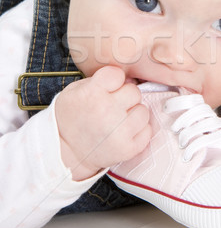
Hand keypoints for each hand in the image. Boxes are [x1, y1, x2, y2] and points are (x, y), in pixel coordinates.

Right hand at [55, 66, 150, 180]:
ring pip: (143, 111)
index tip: (109, 87)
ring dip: (133, 114)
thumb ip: (100, 80)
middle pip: (134, 92)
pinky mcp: (128, 149)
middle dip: (126, 97)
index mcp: (92, 94)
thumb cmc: (72, 118)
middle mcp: (107, 111)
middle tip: (114, 106)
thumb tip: (128, 79)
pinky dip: (138, 131)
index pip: (117, 74)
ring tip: (119, 120)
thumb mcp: (74, 91)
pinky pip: (147, 130)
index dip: (114, 80)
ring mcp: (119, 132)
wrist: (66, 152)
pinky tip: (124, 132)